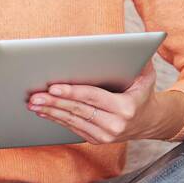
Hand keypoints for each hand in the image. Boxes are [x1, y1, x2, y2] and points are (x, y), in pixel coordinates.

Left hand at [26, 58, 162, 143]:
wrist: (149, 122)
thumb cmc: (142, 93)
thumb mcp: (146, 76)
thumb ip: (139, 60)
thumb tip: (130, 42)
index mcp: (125, 108)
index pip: (92, 97)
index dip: (72, 92)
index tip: (53, 88)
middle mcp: (115, 125)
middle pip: (78, 110)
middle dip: (54, 102)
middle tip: (34, 96)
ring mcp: (105, 135)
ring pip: (72, 121)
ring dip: (51, 112)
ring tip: (33, 103)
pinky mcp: (96, 140)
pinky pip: (73, 128)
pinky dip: (56, 119)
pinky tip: (43, 112)